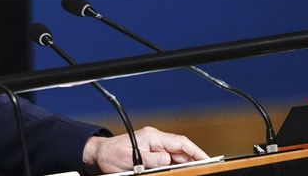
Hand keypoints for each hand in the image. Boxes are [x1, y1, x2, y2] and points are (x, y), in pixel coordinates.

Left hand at [82, 126, 207, 173]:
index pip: (179, 142)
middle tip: (206, 169)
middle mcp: (155, 140)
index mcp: (152, 137)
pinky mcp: (151, 153)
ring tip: (197, 171)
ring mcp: (154, 146)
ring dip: (186, 163)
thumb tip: (167, 159)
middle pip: (181, 149)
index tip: (207, 159)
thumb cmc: (112, 154)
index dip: (195, 151)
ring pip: (176, 155)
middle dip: (194, 158)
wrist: (100, 153)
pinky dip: (177, 165)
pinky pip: (169, 159)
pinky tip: (182, 171)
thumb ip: (149, 159)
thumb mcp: (130, 158)